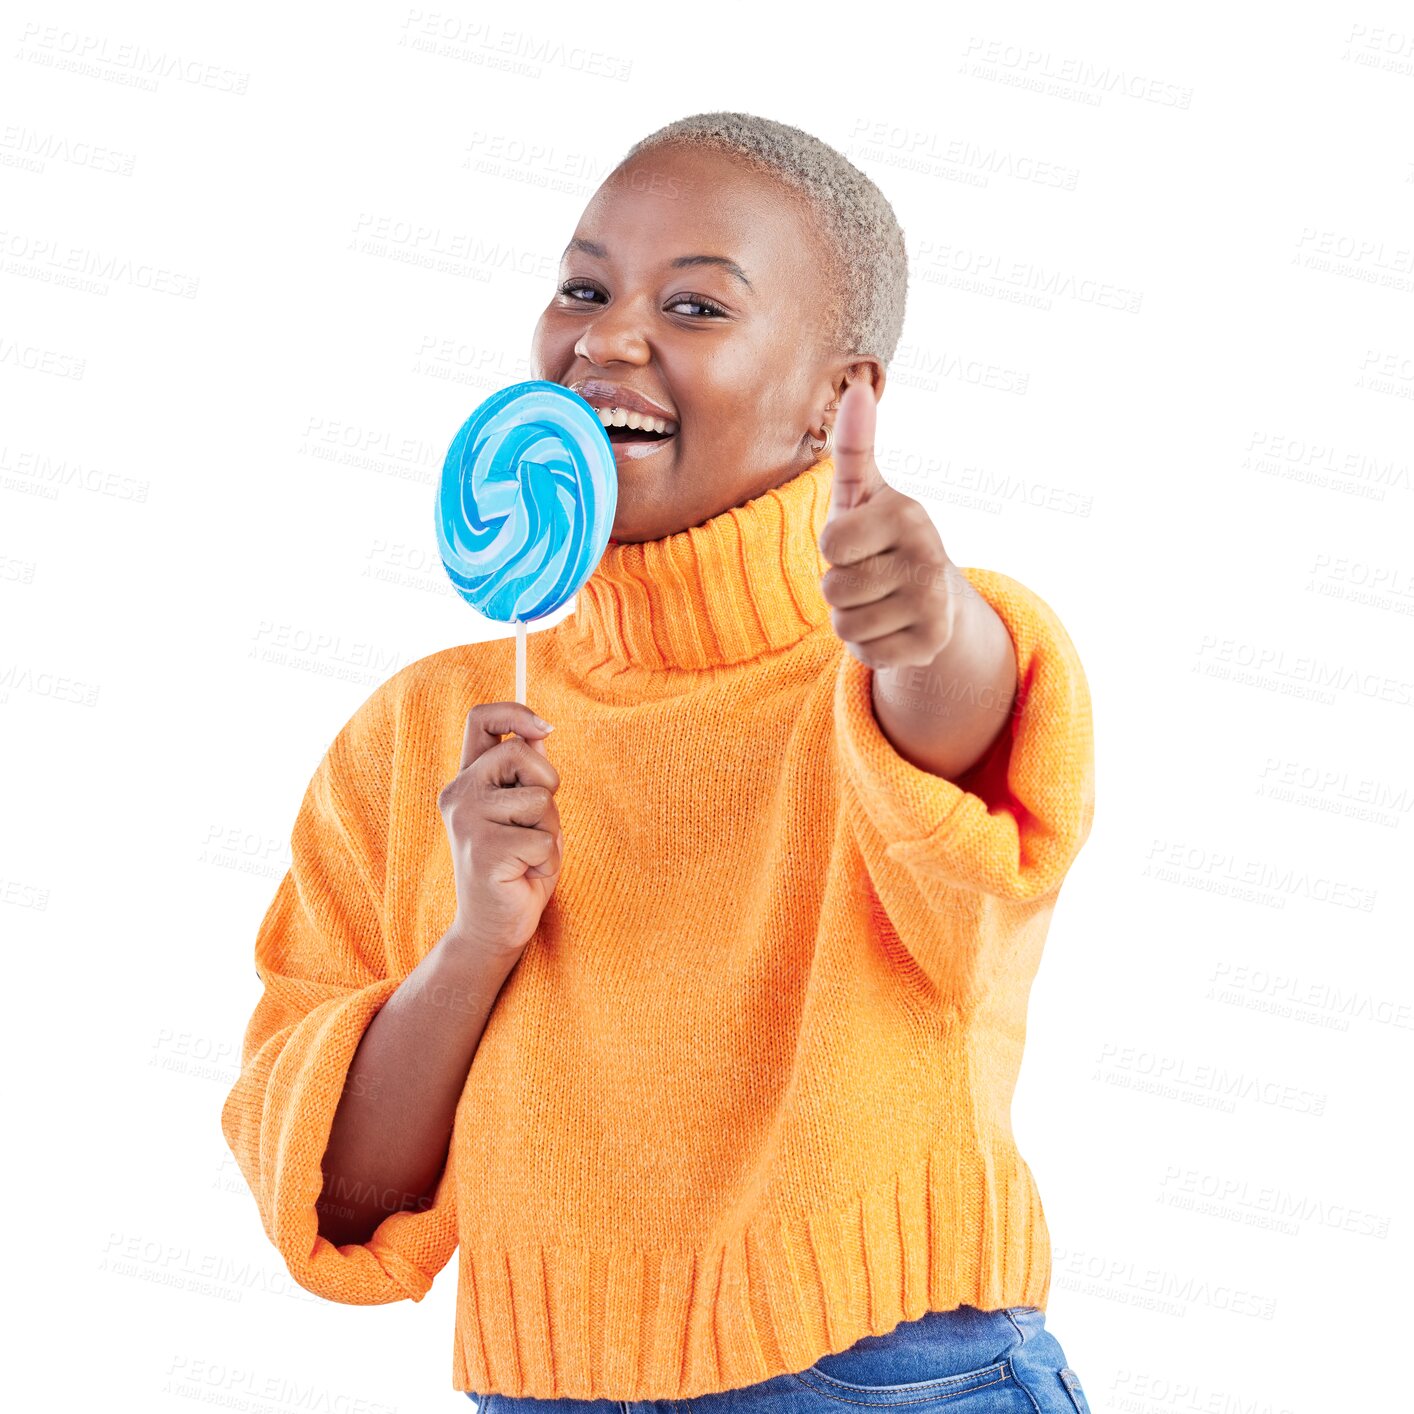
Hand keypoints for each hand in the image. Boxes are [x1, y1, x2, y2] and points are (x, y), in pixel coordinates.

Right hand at [437, 702, 562, 954]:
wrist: (494, 927)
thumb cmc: (518, 866)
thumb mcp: (527, 812)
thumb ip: (528, 775)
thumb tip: (541, 734)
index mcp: (468, 779)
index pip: (481, 719)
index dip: (515, 712)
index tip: (546, 729)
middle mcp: (459, 794)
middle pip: (521, 752)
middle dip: (547, 785)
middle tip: (536, 824)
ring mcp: (466, 821)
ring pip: (539, 799)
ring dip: (550, 831)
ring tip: (529, 855)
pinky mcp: (484, 851)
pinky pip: (543, 840)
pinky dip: (548, 861)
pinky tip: (525, 875)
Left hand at [817, 380, 963, 671]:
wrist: (933, 595)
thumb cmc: (880, 537)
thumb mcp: (862, 493)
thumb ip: (853, 445)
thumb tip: (857, 387)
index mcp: (906, 513)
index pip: (830, 545)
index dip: (834, 549)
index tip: (859, 542)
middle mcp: (929, 555)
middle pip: (834, 589)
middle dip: (840, 588)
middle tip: (869, 575)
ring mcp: (935, 601)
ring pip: (845, 625)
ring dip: (851, 619)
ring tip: (878, 600)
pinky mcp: (933, 642)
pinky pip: (867, 654)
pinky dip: (870, 646)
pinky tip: (891, 627)